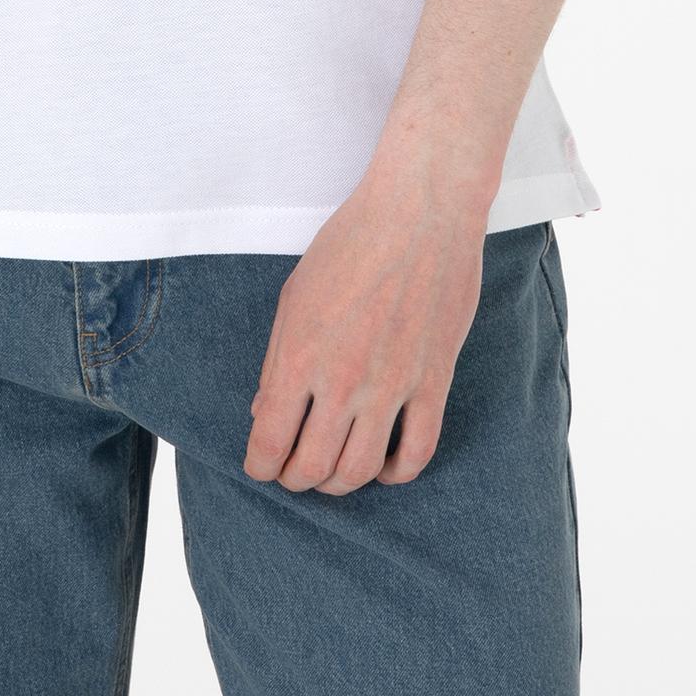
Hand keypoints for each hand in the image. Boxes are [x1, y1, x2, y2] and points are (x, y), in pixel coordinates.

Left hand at [242, 172, 488, 492]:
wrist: (420, 210)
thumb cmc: (351, 242)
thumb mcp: (295, 295)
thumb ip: (277, 359)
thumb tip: (264, 413)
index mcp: (300, 356)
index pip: (270, 441)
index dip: (260, 465)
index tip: (262, 465)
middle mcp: (343, 380)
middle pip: (313, 467)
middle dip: (295, 480)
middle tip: (293, 472)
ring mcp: (393, 385)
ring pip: (361, 471)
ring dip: (339, 485)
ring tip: (331, 472)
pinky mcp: (434, 382)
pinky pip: (417, 453)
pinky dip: (394, 473)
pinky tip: (381, 465)